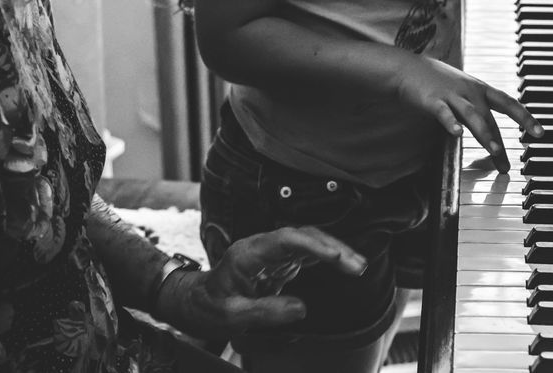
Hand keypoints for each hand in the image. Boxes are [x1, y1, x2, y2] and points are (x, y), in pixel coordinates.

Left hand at [155, 226, 366, 339]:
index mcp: (248, 254)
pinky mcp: (278, 262)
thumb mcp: (230, 316)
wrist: (193, 302)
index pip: (287, 240)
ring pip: (308, 242)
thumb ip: (265, 312)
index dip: (314, 244)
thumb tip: (302, 308)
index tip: (336, 255)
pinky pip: (307, 254)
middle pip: (303, 236)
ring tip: (359, 266)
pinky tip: (344, 265)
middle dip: (333, 247)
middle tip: (358, 266)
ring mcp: (271, 253)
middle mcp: (262, 247)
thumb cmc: (208, 308)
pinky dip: (327, 257)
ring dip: (334, 251)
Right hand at [395, 55, 542, 173]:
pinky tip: (457, 133)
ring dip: (485, 133)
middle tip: (507, 165)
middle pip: (490, 119)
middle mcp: (470, 92)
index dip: (526, 117)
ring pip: (473, 115)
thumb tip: (494, 137)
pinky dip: (451, 122)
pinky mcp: (433, 100)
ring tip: (495, 150)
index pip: (509, 103)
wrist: (408, 67)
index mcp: (481, 90)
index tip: (539, 133)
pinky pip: (444, 113)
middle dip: (500, 143)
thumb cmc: (439, 82)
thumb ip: (480, 111)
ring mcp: (452, 95)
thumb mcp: (465, 91)